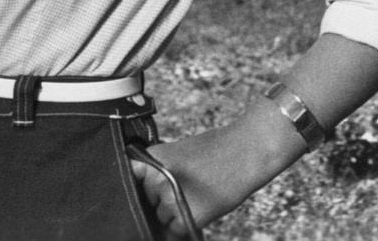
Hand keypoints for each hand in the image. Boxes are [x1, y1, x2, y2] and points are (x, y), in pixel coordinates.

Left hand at [129, 135, 255, 238]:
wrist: (247, 151)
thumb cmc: (218, 148)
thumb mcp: (181, 150)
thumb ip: (160, 168)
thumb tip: (148, 189)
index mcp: (153, 159)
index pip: (130, 177)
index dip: (137, 186)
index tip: (142, 189)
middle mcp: (156, 180)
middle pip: (147, 201)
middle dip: (160, 198)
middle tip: (184, 188)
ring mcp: (170, 201)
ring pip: (161, 216)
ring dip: (173, 212)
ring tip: (196, 195)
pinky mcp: (186, 218)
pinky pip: (175, 229)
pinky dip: (184, 224)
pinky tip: (199, 207)